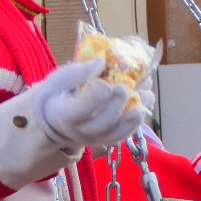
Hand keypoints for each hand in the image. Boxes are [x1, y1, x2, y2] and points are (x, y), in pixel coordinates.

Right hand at [32, 59, 147, 151]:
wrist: (54, 118)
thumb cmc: (57, 94)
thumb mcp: (59, 79)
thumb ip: (78, 72)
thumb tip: (101, 61)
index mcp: (64, 113)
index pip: (78, 111)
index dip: (93, 98)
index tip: (103, 82)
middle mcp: (79, 130)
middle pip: (99, 126)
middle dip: (116, 106)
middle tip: (124, 87)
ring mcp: (94, 137)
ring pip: (115, 135)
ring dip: (133, 116)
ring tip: (146, 95)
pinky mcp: (106, 138)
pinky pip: (123, 134)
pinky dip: (136, 119)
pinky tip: (145, 101)